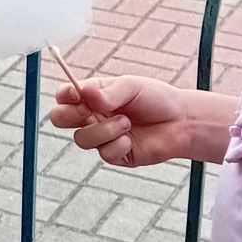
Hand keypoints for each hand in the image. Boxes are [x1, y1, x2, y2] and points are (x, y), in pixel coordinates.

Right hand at [49, 77, 194, 168]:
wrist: (181, 123)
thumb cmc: (156, 99)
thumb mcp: (132, 87)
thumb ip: (109, 93)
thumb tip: (86, 94)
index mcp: (92, 96)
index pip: (64, 95)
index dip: (64, 95)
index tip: (76, 93)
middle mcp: (92, 116)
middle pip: (60, 119)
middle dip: (70, 116)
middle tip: (88, 111)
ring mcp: (101, 137)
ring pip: (81, 139)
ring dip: (104, 130)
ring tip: (127, 123)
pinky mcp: (113, 155)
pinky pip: (103, 153)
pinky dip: (119, 145)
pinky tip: (132, 140)